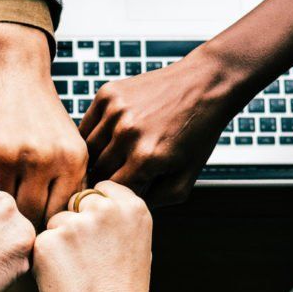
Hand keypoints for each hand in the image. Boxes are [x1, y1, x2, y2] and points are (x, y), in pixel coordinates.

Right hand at [0, 23, 86, 224]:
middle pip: (29, 218)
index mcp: (70, 160)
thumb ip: (67, 185)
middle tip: (8, 225)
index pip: (57, 216)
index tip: (33, 228)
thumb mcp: (67, 144)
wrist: (9, 67)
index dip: (45, 228)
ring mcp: (6, 154)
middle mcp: (41, 158)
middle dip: (19, 224)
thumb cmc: (39, 114)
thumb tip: (61, 233)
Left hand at [32, 181, 152, 291]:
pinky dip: (45, 259)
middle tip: (88, 260)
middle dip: (76, 223)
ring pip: (55, 222)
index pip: (101, 188)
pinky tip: (64, 280)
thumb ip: (117, 218)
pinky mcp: (48, 242)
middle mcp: (105, 210)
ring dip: (59, 242)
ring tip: (79, 273)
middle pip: (76, 202)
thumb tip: (93, 201)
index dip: (94, 210)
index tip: (98, 232)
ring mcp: (75, 224)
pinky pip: (40, 242)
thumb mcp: (136, 246)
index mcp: (133, 208)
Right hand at [79, 49, 232, 205]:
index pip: (112, 191)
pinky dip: (92, 135)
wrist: (206, 83)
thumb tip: (125, 208)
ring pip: (87, 150)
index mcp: (146, 158)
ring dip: (97, 157)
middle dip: (105, 178)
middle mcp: (127, 133)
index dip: (115, 196)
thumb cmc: (198, 132)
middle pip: (97, 171)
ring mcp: (115, 111)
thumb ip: (156, 200)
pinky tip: (109, 138)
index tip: (120, 194)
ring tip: (113, 158)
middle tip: (116, 176)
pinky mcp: (108, 94)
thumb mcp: (186, 177)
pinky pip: (86, 125)